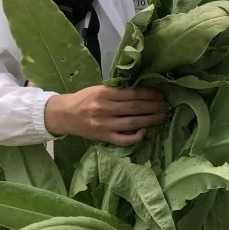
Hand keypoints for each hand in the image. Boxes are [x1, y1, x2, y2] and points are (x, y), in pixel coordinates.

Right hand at [44, 85, 166, 145]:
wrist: (64, 115)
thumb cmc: (84, 99)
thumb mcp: (98, 89)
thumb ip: (117, 91)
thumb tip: (142, 90)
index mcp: (103, 94)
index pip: (132, 94)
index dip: (149, 94)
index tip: (160, 95)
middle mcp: (104, 109)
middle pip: (134, 108)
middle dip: (153, 107)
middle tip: (165, 106)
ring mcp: (104, 125)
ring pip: (132, 123)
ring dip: (150, 120)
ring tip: (162, 117)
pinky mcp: (103, 138)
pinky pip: (123, 140)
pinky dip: (136, 137)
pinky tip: (144, 131)